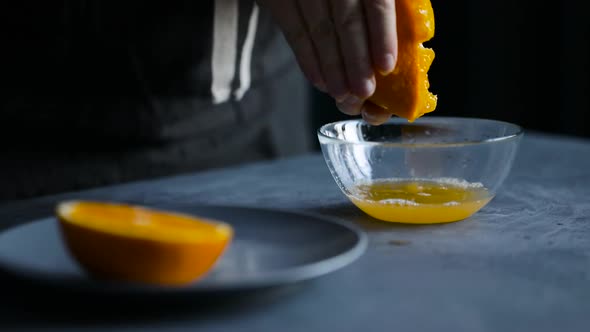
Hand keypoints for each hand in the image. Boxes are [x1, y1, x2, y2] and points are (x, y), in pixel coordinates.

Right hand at [257, 0, 397, 124]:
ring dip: (331, 66)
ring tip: (342, 93)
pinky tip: (318, 80)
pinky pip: (292, 30)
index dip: (382, 34)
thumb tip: (412, 26)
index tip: (387, 65)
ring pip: (318, 29)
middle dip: (355, 60)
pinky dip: (305, 58)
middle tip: (364, 90)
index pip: (376, 1)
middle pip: (346, 19)